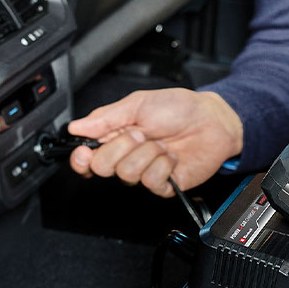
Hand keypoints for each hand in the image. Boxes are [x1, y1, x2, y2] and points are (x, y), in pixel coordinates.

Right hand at [67, 89, 242, 197]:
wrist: (212, 120)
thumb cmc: (178, 108)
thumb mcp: (138, 103)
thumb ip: (106, 117)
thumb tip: (77, 127)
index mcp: (115, 136)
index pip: (86, 158)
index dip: (80, 159)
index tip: (84, 152)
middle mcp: (127, 156)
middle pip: (102, 167)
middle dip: (120, 147)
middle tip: (140, 133)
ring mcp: (144, 172)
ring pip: (126, 174)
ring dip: (147, 153)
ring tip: (161, 142)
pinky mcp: (162, 184)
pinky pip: (151, 181)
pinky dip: (163, 164)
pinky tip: (171, 156)